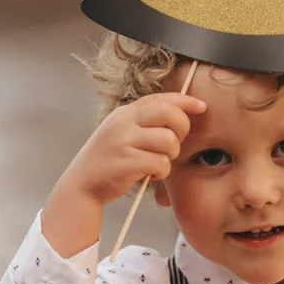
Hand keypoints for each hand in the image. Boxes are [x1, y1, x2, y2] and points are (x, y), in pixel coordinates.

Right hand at [63, 92, 205, 206]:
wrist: (82, 185)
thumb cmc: (108, 161)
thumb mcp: (121, 132)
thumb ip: (144, 122)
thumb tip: (180, 113)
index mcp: (124, 113)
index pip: (161, 99)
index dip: (185, 101)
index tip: (201, 106)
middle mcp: (123, 122)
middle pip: (170, 114)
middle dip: (182, 130)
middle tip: (174, 144)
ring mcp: (124, 141)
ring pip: (169, 141)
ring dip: (170, 156)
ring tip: (156, 162)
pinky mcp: (127, 162)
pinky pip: (161, 163)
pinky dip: (161, 172)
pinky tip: (149, 174)